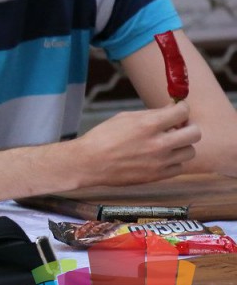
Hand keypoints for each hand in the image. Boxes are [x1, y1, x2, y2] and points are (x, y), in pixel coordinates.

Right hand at [74, 102, 198, 186]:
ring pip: (190, 151)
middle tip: (179, 127)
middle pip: (195, 133)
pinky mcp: (158, 176)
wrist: (90, 163)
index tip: (178, 110)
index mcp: (148, 125)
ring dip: (182, 145)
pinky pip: (180, 167)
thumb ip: (151, 115)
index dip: (182, 108)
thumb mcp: (124, 118)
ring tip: (169, 143)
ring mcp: (160, 162)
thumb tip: (171, 110)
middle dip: (189, 127)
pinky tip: (162, 157)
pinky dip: (174, 161)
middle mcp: (159, 143)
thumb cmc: (103, 137)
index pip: (182, 112)